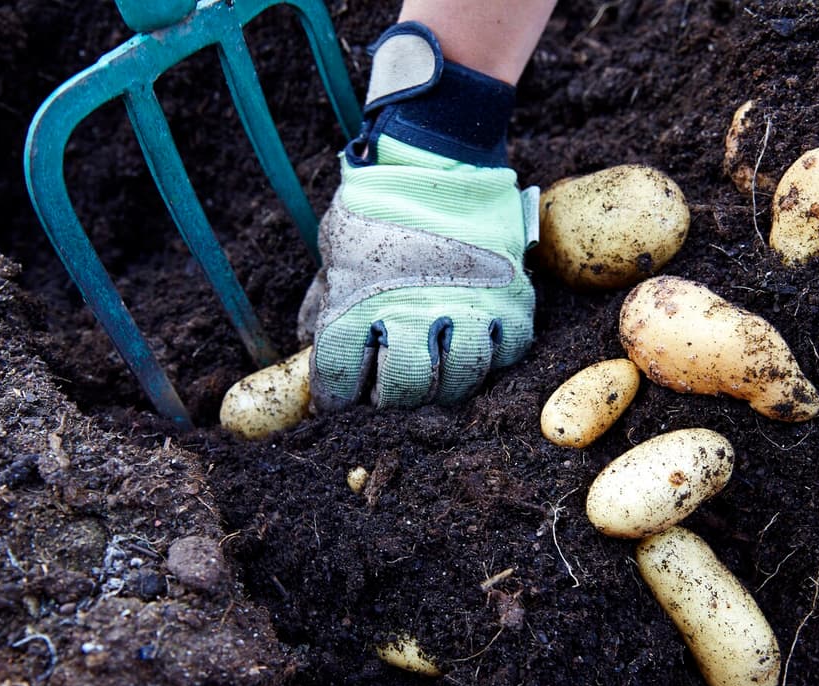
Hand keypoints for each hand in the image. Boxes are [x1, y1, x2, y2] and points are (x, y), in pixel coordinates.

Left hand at [299, 141, 536, 410]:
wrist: (442, 155)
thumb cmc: (382, 202)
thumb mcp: (338, 245)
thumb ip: (323, 297)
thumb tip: (306, 338)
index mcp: (360, 301)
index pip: (340, 376)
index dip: (335, 395)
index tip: (339, 397)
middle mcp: (414, 312)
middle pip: (405, 388)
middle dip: (392, 396)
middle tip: (391, 387)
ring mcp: (469, 308)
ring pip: (460, 379)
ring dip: (444, 384)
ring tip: (436, 373)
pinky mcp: (512, 300)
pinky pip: (507, 353)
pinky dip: (492, 355)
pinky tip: (476, 343)